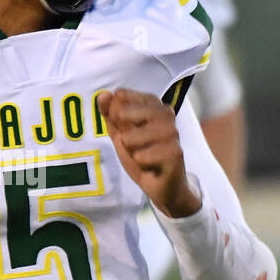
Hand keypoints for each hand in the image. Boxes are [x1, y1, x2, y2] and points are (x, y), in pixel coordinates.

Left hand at [97, 89, 201, 218]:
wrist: (158, 184)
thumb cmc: (141, 154)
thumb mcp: (120, 134)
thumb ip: (110, 115)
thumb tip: (103, 94)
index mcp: (153, 107)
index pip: (137, 96)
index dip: (121, 105)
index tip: (115, 118)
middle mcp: (167, 117)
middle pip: (146, 110)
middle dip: (127, 122)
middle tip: (123, 138)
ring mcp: (173, 135)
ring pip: (150, 131)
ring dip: (134, 142)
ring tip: (134, 152)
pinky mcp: (176, 154)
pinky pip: (156, 152)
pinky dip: (144, 158)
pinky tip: (143, 162)